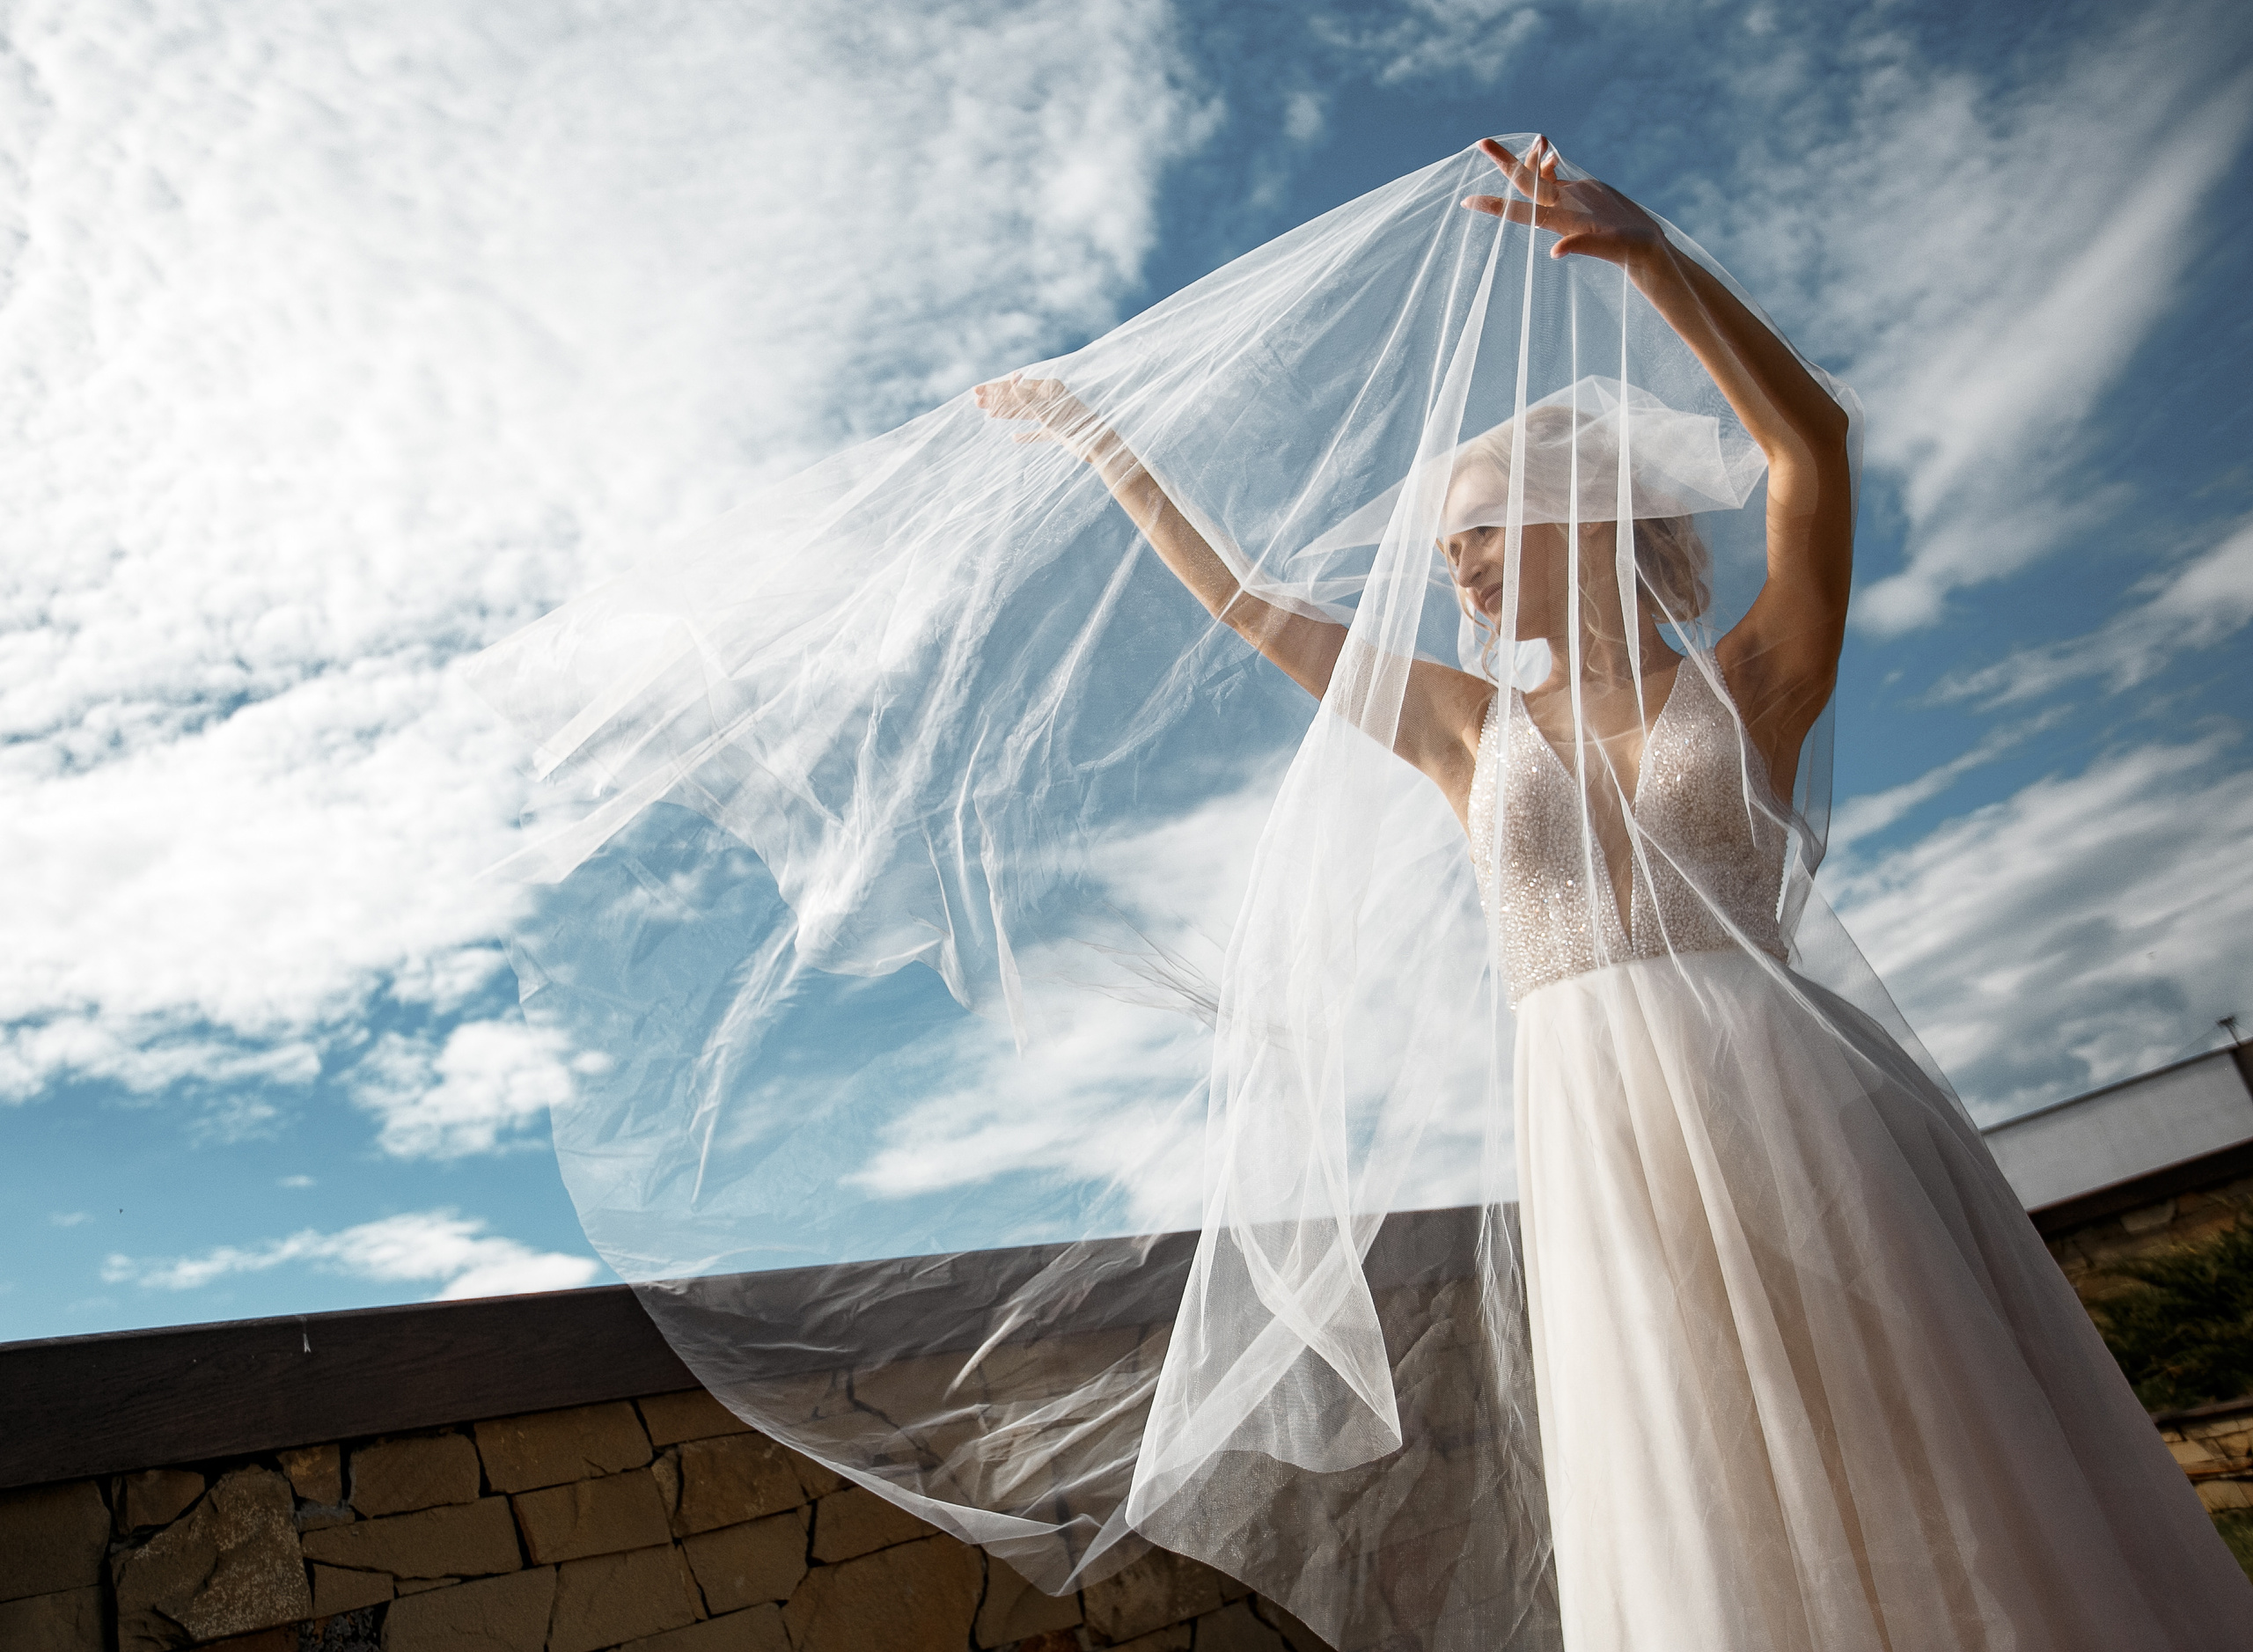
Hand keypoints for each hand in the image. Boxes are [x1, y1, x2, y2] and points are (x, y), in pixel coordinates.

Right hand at [973, 374, 1108, 460]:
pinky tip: (1014, 438)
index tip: (976, 392)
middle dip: (997, 399)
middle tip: (976, 402)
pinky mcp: (1057, 432)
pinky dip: (1026, 435)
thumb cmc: (1074, 424)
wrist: (1096, 444)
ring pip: (1025, 413)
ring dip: (1006, 413)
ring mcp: (1053, 415)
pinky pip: (1037, 432)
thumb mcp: (1046, 409)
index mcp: (1048, 389)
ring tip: (988, 414)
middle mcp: (1050, 399)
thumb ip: (1027, 395)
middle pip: (1018, 398)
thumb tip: (1012, 376)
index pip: (1015, 386)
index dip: (995, 389)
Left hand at [1460, 137, 1668, 268]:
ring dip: (1530, 157)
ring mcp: (1566, 200)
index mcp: (1557, 221)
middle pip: (1522, 183)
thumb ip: (1580, 246)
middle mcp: (1556, 209)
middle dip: (1504, 162)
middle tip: (1482, 141)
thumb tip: (1555, 252)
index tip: (1465, 201)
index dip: (1491, 206)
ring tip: (1540, 139)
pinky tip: (1547, 151)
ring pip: (1538, 175)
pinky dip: (1547, 161)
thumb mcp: (1606, 247)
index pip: (1516, 212)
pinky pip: (1554, 175)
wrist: (1643, 246)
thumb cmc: (1627, 250)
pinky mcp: (1580, 191)